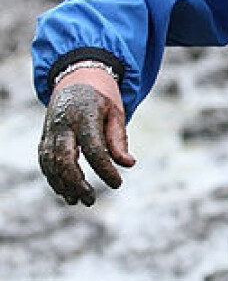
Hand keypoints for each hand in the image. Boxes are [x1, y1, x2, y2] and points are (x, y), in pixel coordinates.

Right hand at [38, 68, 134, 205]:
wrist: (75, 79)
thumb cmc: (100, 99)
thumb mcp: (115, 112)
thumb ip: (119, 139)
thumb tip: (128, 164)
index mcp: (84, 115)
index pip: (94, 148)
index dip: (105, 169)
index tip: (117, 183)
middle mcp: (62, 124)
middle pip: (64, 158)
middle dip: (76, 183)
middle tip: (91, 200)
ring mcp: (50, 131)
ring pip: (51, 163)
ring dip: (62, 185)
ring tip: (77, 201)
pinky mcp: (45, 137)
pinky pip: (45, 161)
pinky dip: (53, 178)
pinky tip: (65, 192)